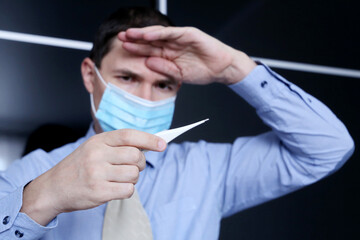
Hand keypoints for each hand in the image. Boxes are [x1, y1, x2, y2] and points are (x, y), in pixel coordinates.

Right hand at [20, 129, 165, 225]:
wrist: (53, 188)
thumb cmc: (79, 166)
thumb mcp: (94, 148)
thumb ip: (118, 145)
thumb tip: (149, 145)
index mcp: (98, 141)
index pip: (129, 135)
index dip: (149, 139)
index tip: (163, 144)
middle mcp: (97, 155)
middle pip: (136, 156)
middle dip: (140, 163)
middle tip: (132, 167)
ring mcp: (97, 173)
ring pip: (134, 174)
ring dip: (132, 178)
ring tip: (119, 178)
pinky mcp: (98, 192)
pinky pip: (128, 190)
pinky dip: (127, 190)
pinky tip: (115, 188)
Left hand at [119, 26, 256, 84]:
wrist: (222, 68)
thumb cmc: (203, 71)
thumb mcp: (178, 74)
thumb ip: (163, 68)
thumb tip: (148, 62)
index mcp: (169, 54)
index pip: (149, 50)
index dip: (136, 49)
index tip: (121, 49)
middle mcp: (172, 44)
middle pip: (150, 40)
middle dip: (135, 39)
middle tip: (120, 37)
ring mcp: (180, 38)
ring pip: (158, 34)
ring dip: (143, 34)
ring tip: (130, 34)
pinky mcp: (189, 34)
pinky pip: (172, 32)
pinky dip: (159, 33)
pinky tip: (147, 34)